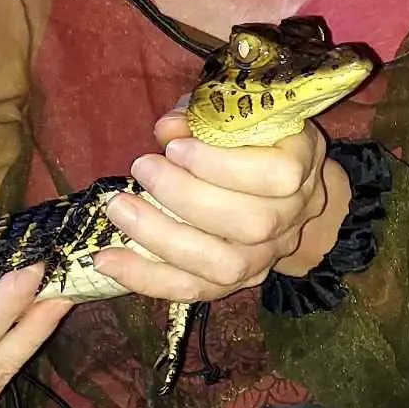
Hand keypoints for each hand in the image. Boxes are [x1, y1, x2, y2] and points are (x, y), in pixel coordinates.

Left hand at [96, 111, 349, 302]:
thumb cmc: (250, 139)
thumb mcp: (235, 116)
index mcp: (301, 165)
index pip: (277, 176)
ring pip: (223, 265)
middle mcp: (292, 218)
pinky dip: (147, 278)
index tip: (175, 147)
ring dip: (163, 238)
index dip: (223, 166)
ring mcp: (267, 257)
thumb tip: (167, 128)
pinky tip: (107, 260)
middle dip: (186, 197)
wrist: (282, 192)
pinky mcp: (237, 283)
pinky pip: (194, 291)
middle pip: (250, 224)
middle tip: (141, 168)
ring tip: (120, 209)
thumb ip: (203, 116)